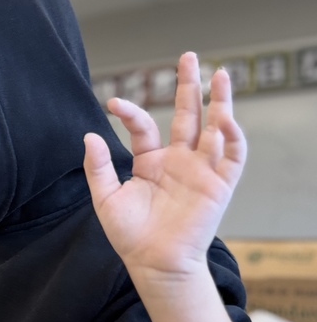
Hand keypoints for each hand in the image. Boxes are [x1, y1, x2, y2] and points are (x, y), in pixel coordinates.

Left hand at [83, 52, 245, 280]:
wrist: (153, 264)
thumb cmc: (130, 236)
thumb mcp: (106, 199)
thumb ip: (99, 167)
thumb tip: (89, 135)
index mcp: (152, 162)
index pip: (145, 126)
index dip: (131, 112)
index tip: (112, 104)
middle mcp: (178, 161)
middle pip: (187, 115)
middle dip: (189, 86)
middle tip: (189, 56)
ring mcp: (200, 171)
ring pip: (214, 128)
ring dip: (220, 101)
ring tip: (221, 74)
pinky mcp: (219, 185)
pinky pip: (231, 156)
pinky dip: (231, 137)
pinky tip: (224, 118)